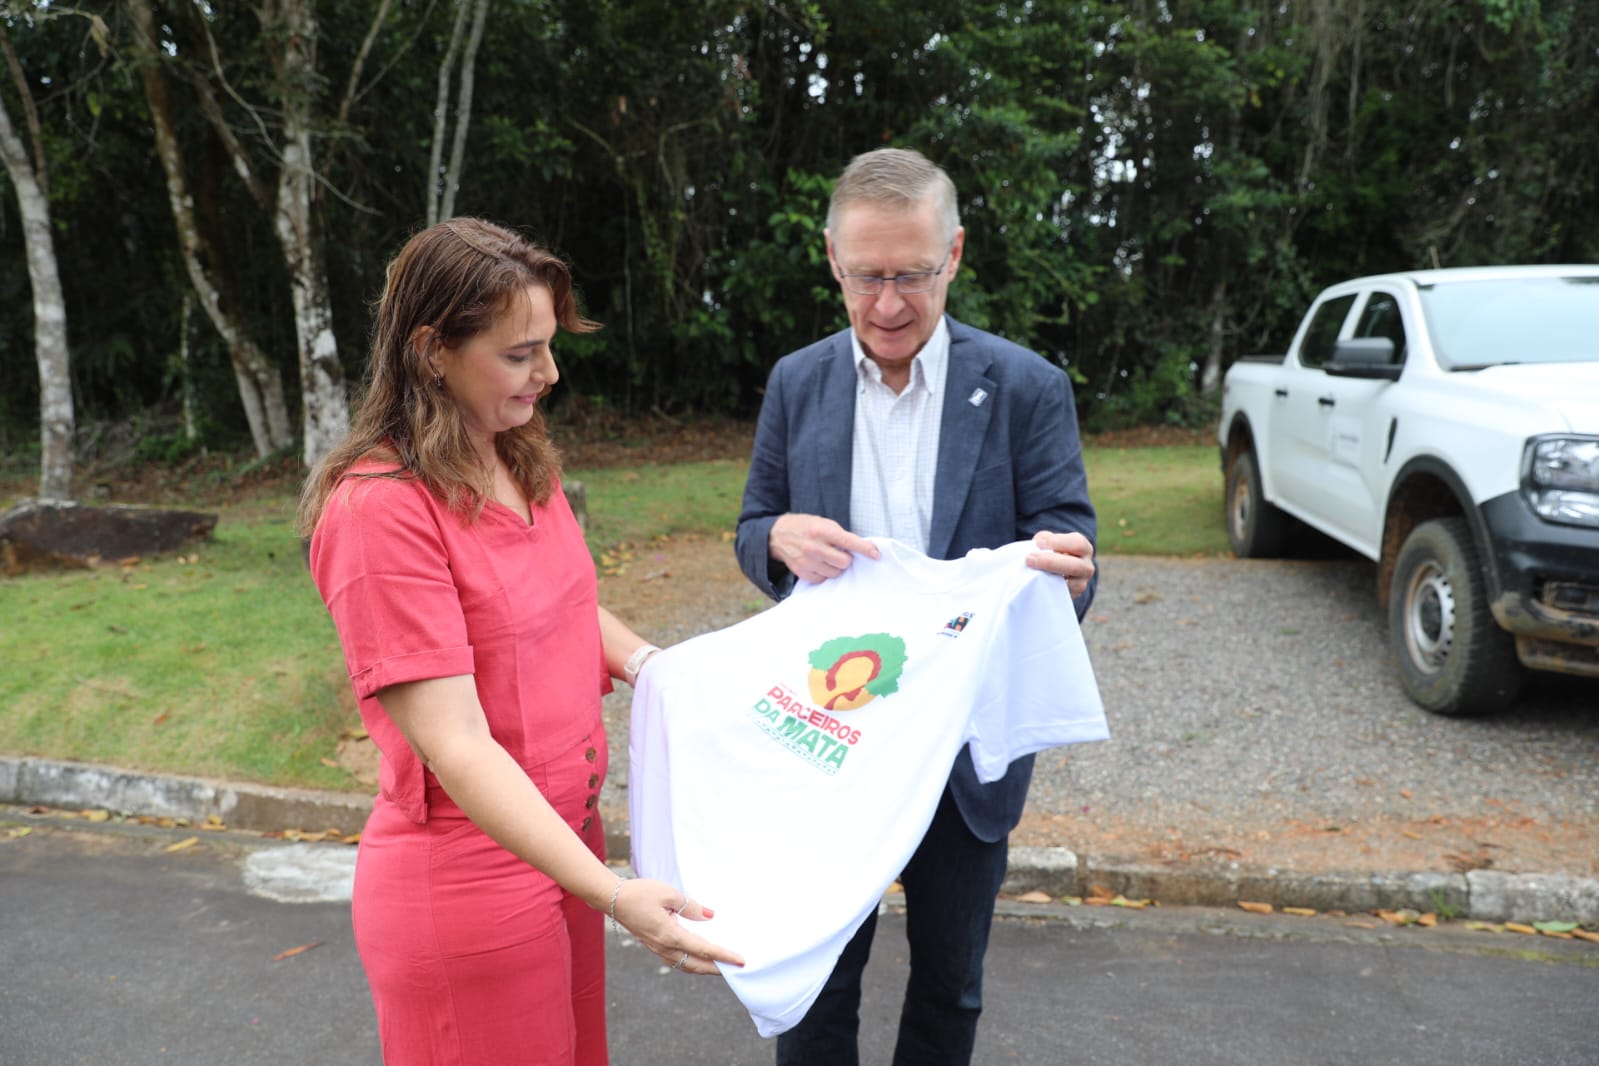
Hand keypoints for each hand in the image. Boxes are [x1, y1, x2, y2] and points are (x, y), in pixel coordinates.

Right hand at [611, 877, 744, 974]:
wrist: (613, 899)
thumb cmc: (640, 893)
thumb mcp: (669, 894)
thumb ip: (691, 907)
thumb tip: (710, 916)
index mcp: (670, 935)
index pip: (703, 949)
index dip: (724, 955)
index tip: (740, 960)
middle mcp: (664, 947)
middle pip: (696, 965)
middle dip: (717, 968)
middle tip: (735, 967)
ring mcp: (658, 948)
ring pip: (686, 965)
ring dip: (704, 967)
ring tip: (720, 964)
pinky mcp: (654, 945)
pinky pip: (676, 960)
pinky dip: (691, 962)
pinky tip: (698, 956)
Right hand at [769, 513, 879, 584]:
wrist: (778, 535)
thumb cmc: (806, 527)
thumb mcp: (823, 523)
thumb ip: (840, 535)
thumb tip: (861, 549)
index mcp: (821, 530)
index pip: (848, 542)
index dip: (865, 549)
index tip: (876, 554)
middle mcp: (813, 546)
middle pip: (844, 562)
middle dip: (846, 558)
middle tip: (839, 552)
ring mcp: (807, 561)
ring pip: (835, 573)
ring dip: (835, 567)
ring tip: (827, 557)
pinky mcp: (802, 572)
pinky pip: (823, 579)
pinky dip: (824, 573)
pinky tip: (818, 564)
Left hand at [1026, 530, 1095, 599]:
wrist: (1054, 572)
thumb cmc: (1051, 551)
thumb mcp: (1049, 541)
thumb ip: (1044, 539)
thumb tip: (1037, 545)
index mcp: (1083, 548)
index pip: (1077, 544)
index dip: (1057, 543)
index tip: (1038, 543)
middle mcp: (1087, 566)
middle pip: (1075, 566)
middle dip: (1050, 562)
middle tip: (1029, 559)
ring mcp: (1081, 584)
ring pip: (1072, 585)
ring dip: (1050, 578)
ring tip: (1032, 573)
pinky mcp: (1072, 597)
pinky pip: (1063, 596)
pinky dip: (1050, 589)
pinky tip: (1038, 584)